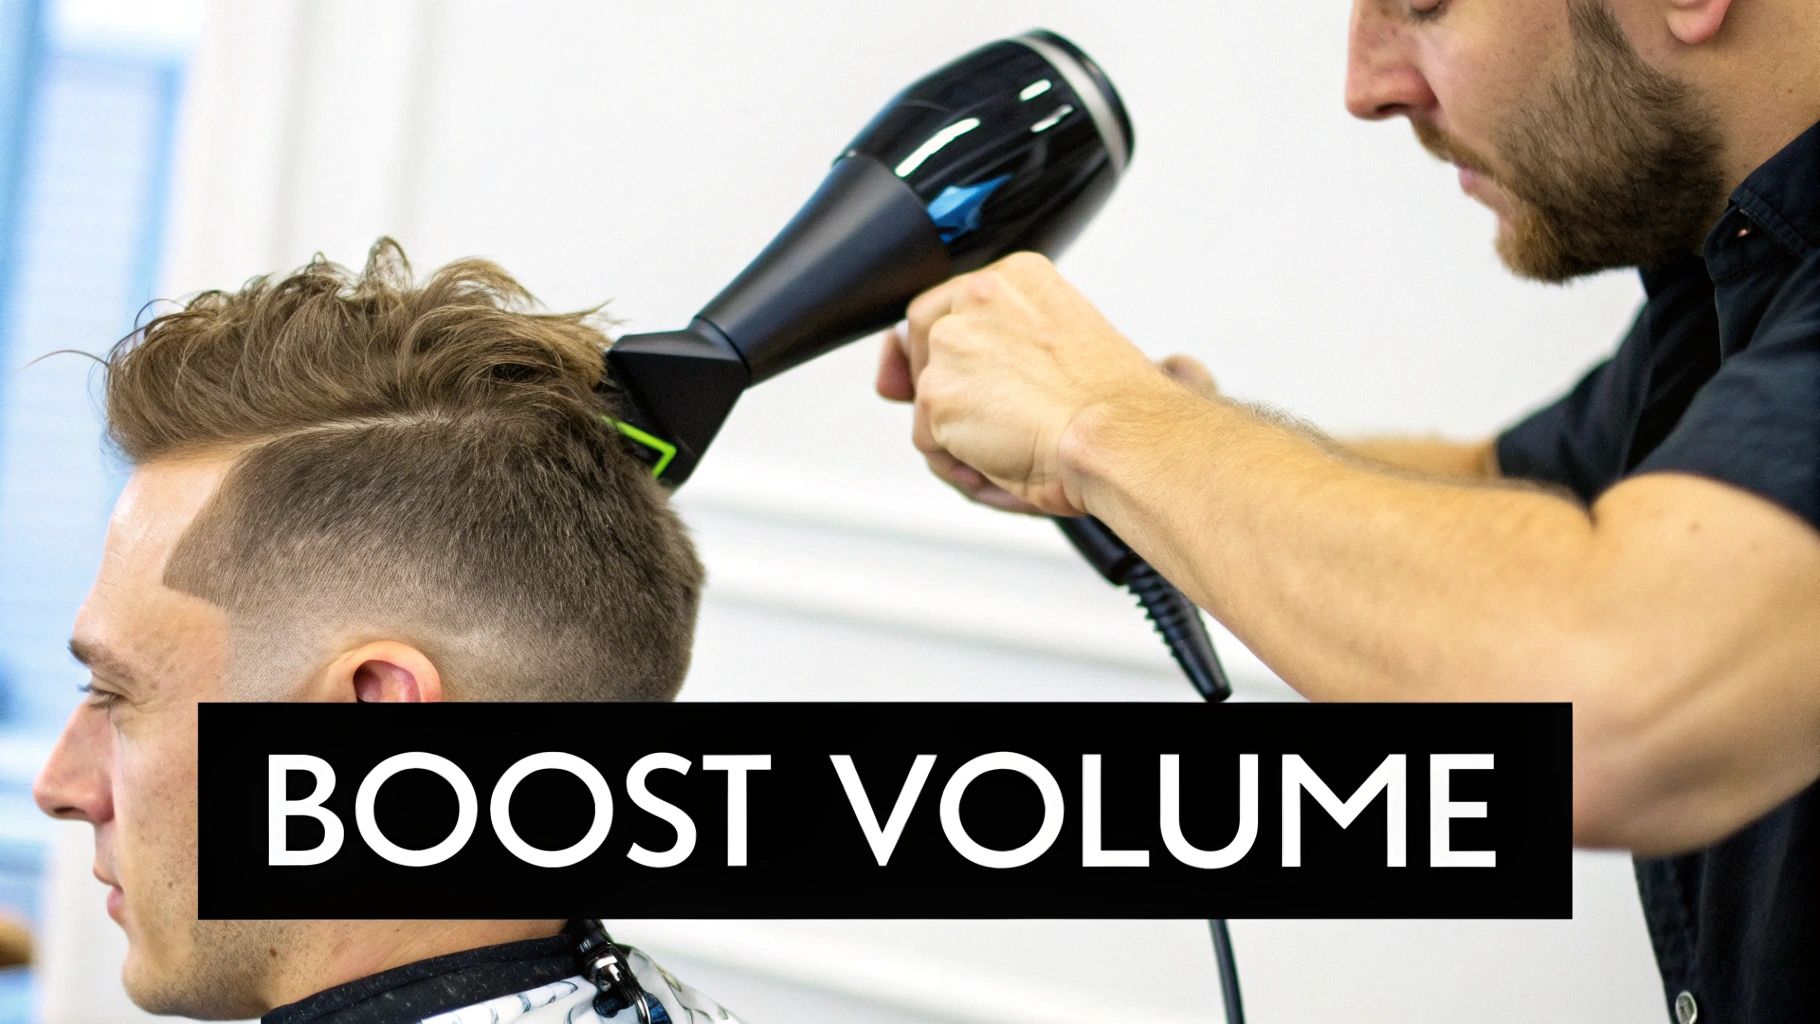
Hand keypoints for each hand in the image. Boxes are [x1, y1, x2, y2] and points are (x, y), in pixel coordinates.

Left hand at [873, 252, 1206, 514]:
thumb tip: (899, 361)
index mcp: (1018, 279)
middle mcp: (978, 296)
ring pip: (929, 404)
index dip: (951, 355)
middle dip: (947, 395)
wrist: (1119, 436)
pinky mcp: (937, 391)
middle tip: (1004, 427)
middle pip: (926, 349)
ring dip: (965, 439)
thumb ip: (992, 346)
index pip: (953, 309)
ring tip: (1022, 451)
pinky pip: (929, 443)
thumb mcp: (1057, 353)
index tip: (971, 386)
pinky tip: (1007, 466)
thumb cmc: (1110, 407)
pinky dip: (963, 467)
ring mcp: (953, 343)